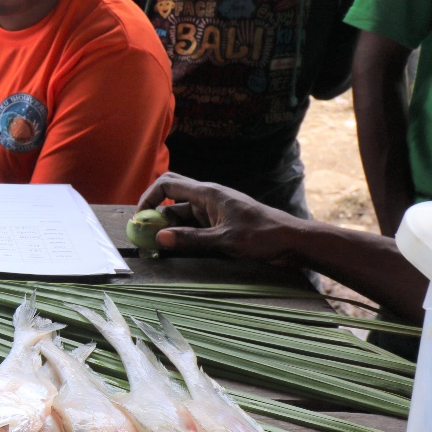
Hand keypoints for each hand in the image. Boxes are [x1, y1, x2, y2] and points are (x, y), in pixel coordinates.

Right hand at [136, 172, 303, 265]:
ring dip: (168, 225)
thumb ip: (191, 239)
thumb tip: (159, 237)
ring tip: (156, 243)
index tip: (140, 217)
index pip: (167, 185)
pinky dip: (181, 233)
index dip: (149, 197)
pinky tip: (176, 246)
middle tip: (144, 228)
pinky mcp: (219, 223)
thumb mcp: (225, 239)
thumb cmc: (263, 235)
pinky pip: (193, 225)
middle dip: (154, 209)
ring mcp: (213, 211)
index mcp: (208, 193)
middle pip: (171, 195)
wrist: (291, 241)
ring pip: (181, 213)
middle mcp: (207, 198)